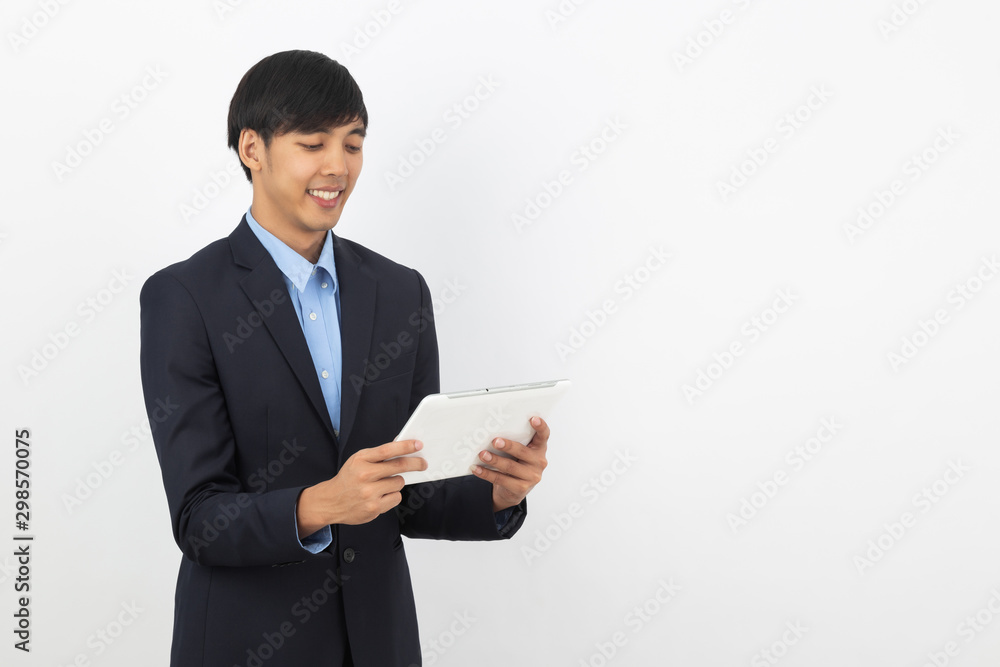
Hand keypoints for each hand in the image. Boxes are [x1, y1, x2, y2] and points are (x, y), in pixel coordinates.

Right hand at [297, 439, 426, 535]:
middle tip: (423, 463)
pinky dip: (392, 496)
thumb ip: (378, 455)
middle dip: (415, 463)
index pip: (387, 450)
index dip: (405, 446)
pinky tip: (380, 496)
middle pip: (399, 466)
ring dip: (396, 482)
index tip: (418, 445)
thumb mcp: (358, 461)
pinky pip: (396, 498)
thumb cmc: (349, 479)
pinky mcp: (374, 508)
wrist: (331, 501)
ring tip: (383, 484)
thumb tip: (402, 447)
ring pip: (399, 483)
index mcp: (361, 460)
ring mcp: (369, 493)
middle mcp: (364, 475)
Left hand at [472, 416, 548, 511]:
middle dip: (508, 446)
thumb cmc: (516, 463)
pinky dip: (486, 474)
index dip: (541, 426)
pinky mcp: (521, 488)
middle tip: (495, 441)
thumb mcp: (519, 452)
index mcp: (539, 448)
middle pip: (522, 451)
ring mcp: (531, 476)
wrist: (515, 490)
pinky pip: (501, 480)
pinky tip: (476, 469)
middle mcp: (539, 462)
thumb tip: (491, 431)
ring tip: (482, 455)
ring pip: (510, 466)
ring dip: (494, 460)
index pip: (544, 435)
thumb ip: (514, 442)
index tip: (533, 419)